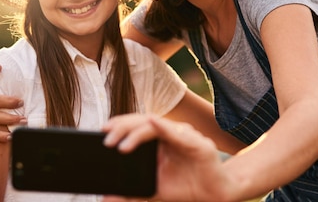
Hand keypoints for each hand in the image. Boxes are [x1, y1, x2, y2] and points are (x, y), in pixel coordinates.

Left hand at [103, 115, 233, 201]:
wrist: (215, 194)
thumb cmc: (187, 186)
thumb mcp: (155, 190)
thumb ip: (133, 193)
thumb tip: (107, 198)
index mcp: (159, 141)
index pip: (137, 126)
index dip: (120, 126)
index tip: (102, 131)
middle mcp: (170, 133)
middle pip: (143, 122)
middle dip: (123, 128)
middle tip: (106, 138)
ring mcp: (183, 135)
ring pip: (156, 125)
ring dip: (137, 132)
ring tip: (121, 144)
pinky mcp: (196, 143)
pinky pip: (177, 133)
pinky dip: (164, 127)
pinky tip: (152, 122)